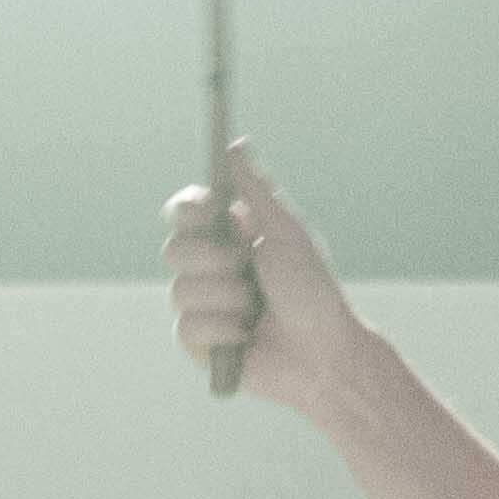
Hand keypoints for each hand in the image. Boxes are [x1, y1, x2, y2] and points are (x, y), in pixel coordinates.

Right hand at [162, 140, 376, 413]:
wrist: (324, 354)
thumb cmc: (313, 291)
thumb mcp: (288, 234)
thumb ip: (256, 191)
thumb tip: (234, 144)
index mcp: (229, 236)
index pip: (185, 212)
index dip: (189, 210)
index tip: (209, 211)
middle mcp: (210, 267)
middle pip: (173, 249)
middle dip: (213, 259)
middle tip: (246, 266)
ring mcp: (201, 305)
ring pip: (180, 290)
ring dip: (226, 298)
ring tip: (256, 309)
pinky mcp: (198, 343)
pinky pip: (187, 327)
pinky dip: (222, 330)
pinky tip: (246, 336)